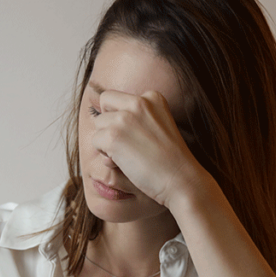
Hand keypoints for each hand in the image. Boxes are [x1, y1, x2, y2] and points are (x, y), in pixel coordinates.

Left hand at [92, 90, 204, 208]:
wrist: (180, 179)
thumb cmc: (169, 160)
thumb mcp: (159, 125)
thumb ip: (138, 116)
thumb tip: (102, 116)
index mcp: (152, 96)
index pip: (118, 97)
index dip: (119, 116)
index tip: (135, 134)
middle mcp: (138, 101)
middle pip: (105, 103)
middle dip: (108, 122)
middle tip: (126, 143)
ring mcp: (124, 118)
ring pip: (98, 124)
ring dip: (106, 141)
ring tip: (128, 155)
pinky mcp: (113, 136)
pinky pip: (95, 142)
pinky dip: (105, 155)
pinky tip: (124, 163)